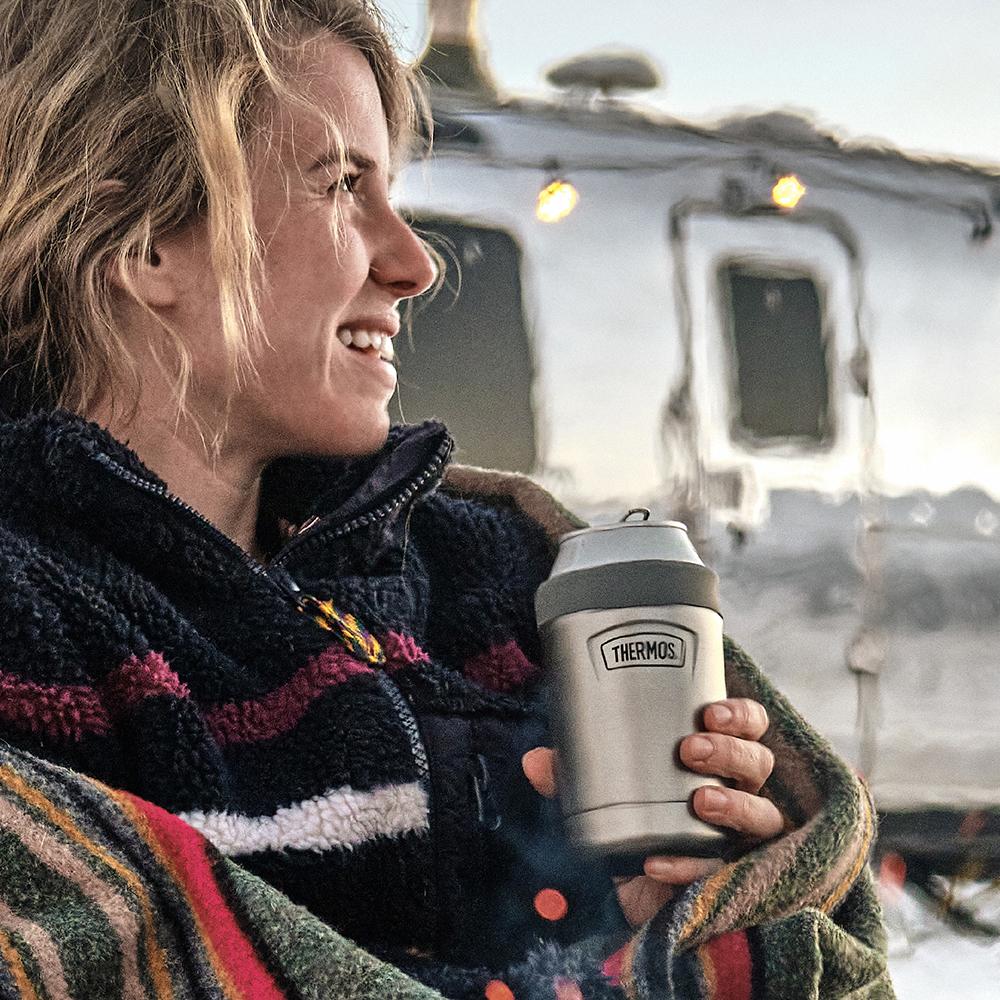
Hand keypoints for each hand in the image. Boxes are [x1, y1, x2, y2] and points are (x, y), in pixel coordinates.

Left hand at [521, 698, 783, 925]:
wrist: (633, 899)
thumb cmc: (633, 828)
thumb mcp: (602, 796)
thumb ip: (574, 778)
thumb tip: (535, 760)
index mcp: (716, 762)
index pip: (748, 727)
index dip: (740, 715)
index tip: (710, 711)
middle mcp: (739, 794)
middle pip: (758, 763)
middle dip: (730, 751)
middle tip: (691, 749)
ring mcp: (740, 839)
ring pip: (762, 814)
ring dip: (733, 803)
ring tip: (701, 800)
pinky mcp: (728, 883)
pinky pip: (722, 874)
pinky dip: (688, 867)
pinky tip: (657, 863)